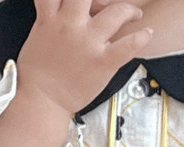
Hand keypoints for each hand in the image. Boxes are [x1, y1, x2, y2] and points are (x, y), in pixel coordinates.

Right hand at [17, 0, 153, 114]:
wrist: (42, 100)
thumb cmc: (37, 73)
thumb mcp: (39, 34)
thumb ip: (52, 17)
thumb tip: (63, 10)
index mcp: (51, 17)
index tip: (88, 0)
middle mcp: (70, 25)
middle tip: (110, 2)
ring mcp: (88, 43)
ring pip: (115, 13)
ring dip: (128, 10)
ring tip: (135, 14)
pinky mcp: (102, 62)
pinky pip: (127, 46)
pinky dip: (140, 38)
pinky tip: (147, 33)